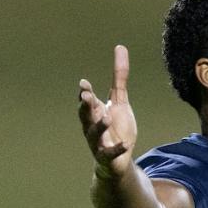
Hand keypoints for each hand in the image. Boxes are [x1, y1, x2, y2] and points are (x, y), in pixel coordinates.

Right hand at [78, 44, 137, 178]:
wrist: (118, 160)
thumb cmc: (116, 128)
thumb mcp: (120, 100)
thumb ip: (119, 76)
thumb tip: (120, 47)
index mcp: (94, 112)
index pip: (87, 100)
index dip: (85, 93)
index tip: (84, 84)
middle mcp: (92, 126)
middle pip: (85, 115)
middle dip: (85, 106)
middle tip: (86, 96)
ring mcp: (98, 142)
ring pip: (94, 134)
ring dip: (99, 125)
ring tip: (106, 117)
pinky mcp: (107, 157)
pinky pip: (109, 154)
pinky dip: (116, 149)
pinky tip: (124, 145)